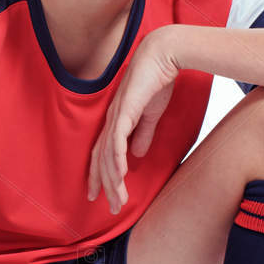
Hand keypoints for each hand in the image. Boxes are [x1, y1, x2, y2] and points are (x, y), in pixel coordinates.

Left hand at [86, 30, 180, 213]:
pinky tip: (119, 176)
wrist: (163, 55)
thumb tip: (136, 155)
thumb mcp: (150, 114)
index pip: (102, 154)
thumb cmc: (156, 81)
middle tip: (110, 208)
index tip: (101, 195)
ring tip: (119, 200)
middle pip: (102, 160)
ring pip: (109, 156)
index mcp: (115, 122)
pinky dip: (117, 160)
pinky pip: (117, 140)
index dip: (100, 175)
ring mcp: (115, 116)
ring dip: (114, 180)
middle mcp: (110, 121)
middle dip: (105, 185)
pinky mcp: (125, 111)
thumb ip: (142, 134)